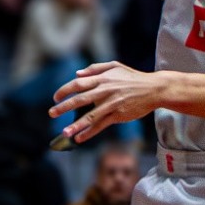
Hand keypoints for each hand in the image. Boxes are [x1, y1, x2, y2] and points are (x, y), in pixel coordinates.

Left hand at [51, 62, 166, 143]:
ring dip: (76, 125)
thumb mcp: (115, 66)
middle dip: (64, 108)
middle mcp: (105, 91)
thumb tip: (77, 74)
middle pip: (80, 100)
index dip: (65, 91)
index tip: (55, 98)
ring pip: (90, 116)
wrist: (153, 89)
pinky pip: (101, 125)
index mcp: (102, 78)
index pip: (78, 84)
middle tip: (52, 114)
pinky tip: (80, 138)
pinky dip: (90, 132)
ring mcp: (112, 104)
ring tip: (64, 133)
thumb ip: (95, 69)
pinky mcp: (118, 115)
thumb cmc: (132, 77)